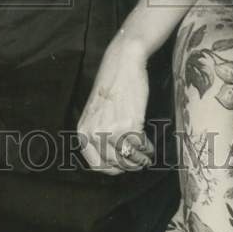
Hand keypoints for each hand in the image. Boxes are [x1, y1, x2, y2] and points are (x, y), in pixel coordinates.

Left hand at [77, 36, 153, 174]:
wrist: (122, 63)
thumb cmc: (110, 86)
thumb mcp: (95, 113)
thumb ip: (98, 134)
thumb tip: (113, 160)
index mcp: (83, 132)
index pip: (97, 165)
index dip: (112, 168)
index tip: (122, 166)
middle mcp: (94, 134)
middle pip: (115, 165)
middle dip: (130, 165)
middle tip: (140, 162)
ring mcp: (111, 131)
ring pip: (129, 158)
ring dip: (141, 160)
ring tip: (147, 156)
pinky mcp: (129, 125)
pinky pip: (140, 147)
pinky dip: (147, 149)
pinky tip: (149, 145)